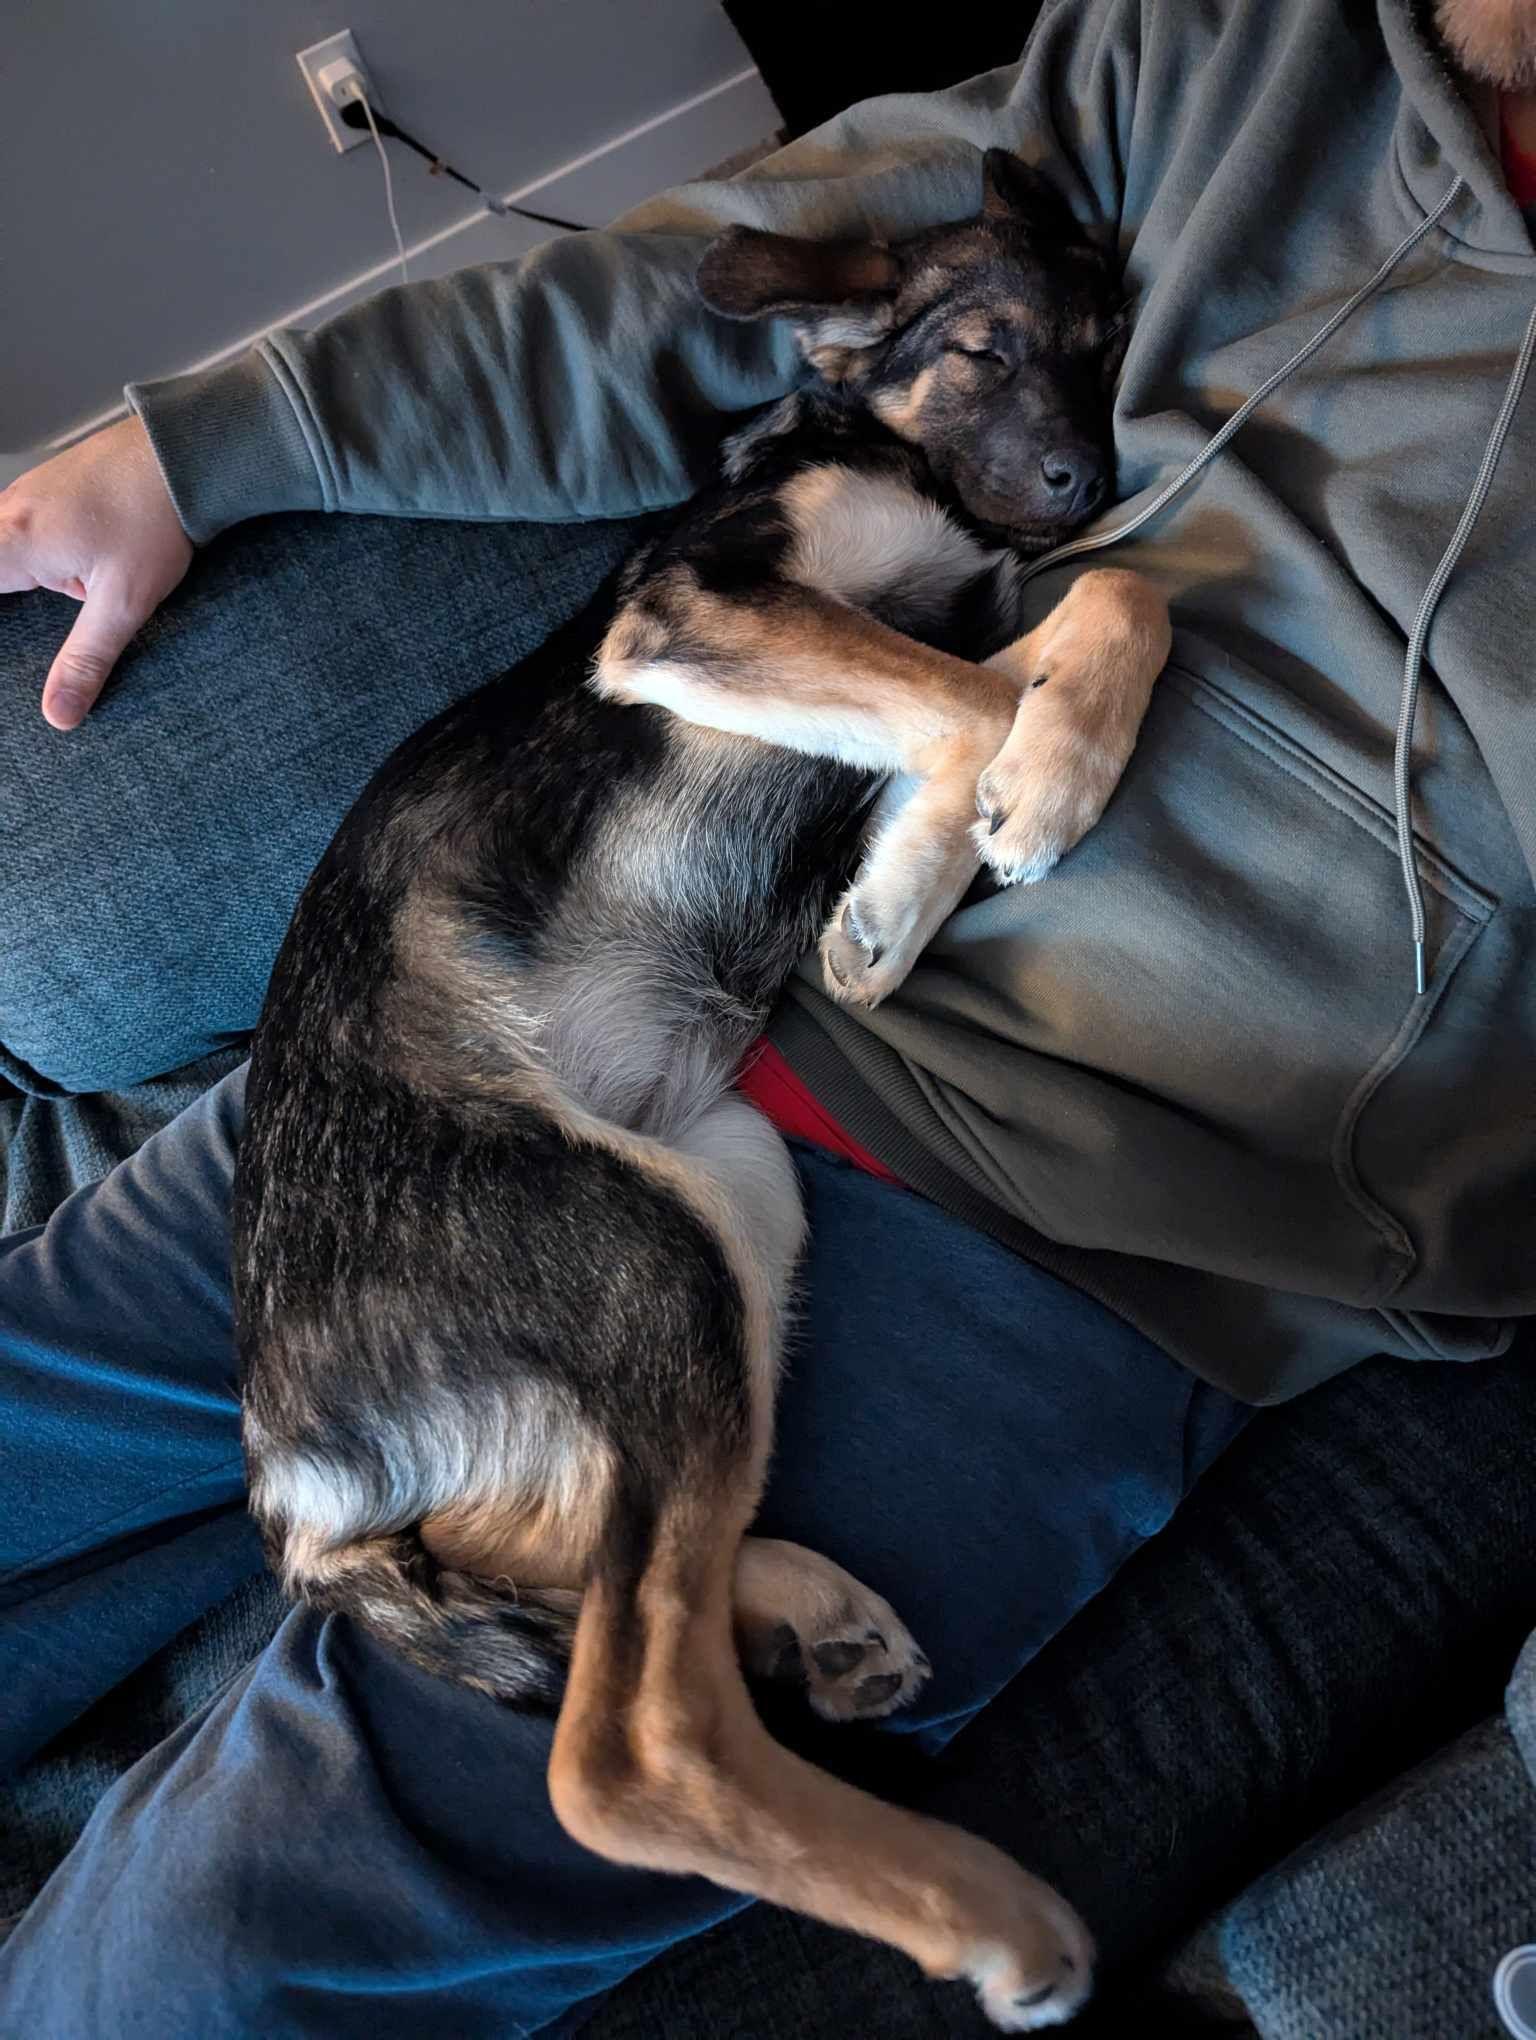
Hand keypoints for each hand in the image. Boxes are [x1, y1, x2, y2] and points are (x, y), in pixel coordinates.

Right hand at [0, 416, 192, 728]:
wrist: (183, 453)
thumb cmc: (155, 518)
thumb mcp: (125, 602)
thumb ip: (87, 658)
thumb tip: (58, 712)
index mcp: (15, 543)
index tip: (7, 636)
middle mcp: (8, 514)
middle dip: (4, 592)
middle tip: (33, 619)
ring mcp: (25, 497)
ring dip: (9, 575)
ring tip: (40, 598)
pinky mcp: (46, 490)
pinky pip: (12, 527)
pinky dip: (16, 553)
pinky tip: (49, 573)